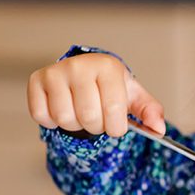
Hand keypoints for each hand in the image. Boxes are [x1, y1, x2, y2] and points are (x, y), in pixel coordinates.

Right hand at [26, 53, 166, 136]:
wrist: (85, 72)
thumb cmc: (110, 87)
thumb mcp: (133, 96)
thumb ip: (150, 112)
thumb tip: (159, 129)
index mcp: (107, 67)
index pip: (113, 110)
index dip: (116, 127)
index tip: (116, 124)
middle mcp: (79, 65)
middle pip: (88, 116)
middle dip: (96, 127)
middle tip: (97, 118)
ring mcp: (55, 72)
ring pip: (65, 118)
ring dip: (74, 125)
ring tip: (80, 112)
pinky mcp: (36, 81)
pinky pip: (42, 116)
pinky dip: (52, 122)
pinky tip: (62, 108)